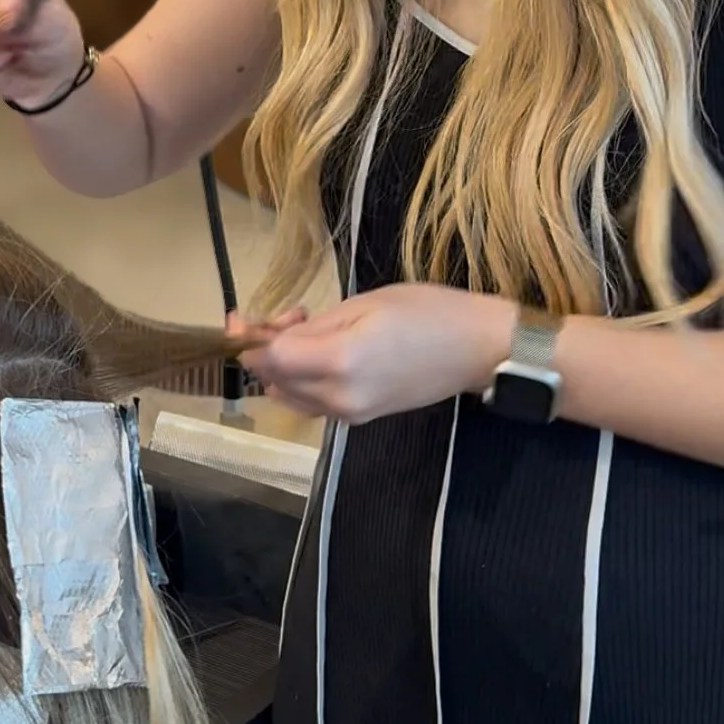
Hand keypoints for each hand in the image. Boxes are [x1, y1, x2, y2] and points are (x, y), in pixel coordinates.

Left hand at [227, 285, 516, 424]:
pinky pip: (313, 403)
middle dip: (265, 348)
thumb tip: (267, 339)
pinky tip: (323, 350)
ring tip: (309, 327)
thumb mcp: (364, 304)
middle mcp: (339, 399)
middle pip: (274, 381)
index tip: (246, 314)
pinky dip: (304, 378)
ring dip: (284, 365)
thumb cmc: (427, 312)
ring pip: (289, 396)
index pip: (270, 360)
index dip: (250, 338)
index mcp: (340, 363)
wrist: (478, 349)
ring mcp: (350, 415)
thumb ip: (312, 326)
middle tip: (291, 313)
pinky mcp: (360, 419)